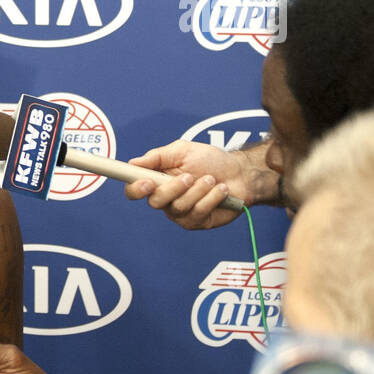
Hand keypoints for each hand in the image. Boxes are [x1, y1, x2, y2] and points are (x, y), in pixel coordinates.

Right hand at [123, 140, 262, 229]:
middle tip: (190, 176)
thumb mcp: (182, 151)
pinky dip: (211, 198)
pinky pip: (197, 213)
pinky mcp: (197, 222)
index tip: (147, 182)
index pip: (134, 191)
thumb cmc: (211, 161)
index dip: (136, 189)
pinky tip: (220, 190)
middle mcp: (166, 199)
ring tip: (211, 179)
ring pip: (179, 207)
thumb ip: (156, 156)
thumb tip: (133, 163)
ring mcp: (180, 212)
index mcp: (157, 180)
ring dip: (198, 190)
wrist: (241, 173)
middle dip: (174, 188)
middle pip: (155, 202)